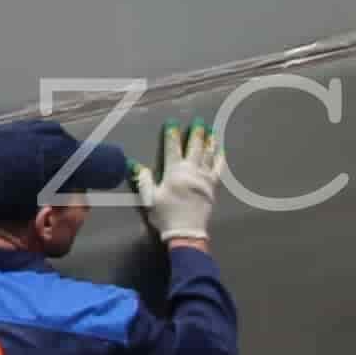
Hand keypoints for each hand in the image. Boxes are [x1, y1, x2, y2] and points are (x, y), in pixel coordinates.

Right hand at [136, 121, 224, 248]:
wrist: (186, 232)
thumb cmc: (165, 215)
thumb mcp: (150, 198)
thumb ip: (144, 179)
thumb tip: (134, 163)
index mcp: (173, 172)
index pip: (172, 148)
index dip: (172, 135)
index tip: (173, 123)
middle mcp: (190, 171)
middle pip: (194, 148)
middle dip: (195, 133)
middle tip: (198, 122)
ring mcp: (203, 178)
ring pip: (207, 155)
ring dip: (209, 142)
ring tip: (211, 131)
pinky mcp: (212, 186)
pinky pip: (217, 169)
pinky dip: (219, 159)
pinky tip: (221, 151)